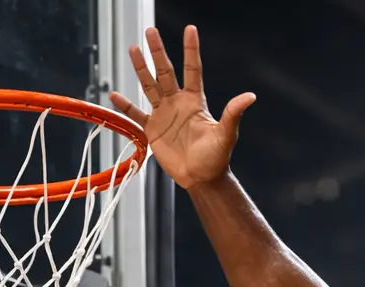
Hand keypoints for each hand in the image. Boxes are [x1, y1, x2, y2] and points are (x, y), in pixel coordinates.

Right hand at [109, 25, 255, 189]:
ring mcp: (164, 114)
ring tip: (133, 49)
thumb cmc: (216, 158)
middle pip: (165, 71)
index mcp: (195, 101)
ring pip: (149, 86)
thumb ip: (233, 114)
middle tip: (150, 31)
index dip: (191, 50)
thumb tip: (250, 96)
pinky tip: (114, 95)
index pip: (192, 69)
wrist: (201, 178)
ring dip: (140, 69)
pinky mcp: (153, 129)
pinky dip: (125, 106)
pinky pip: (136, 114)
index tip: (190, 29)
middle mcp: (178, 103)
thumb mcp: (226, 135)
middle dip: (158, 52)